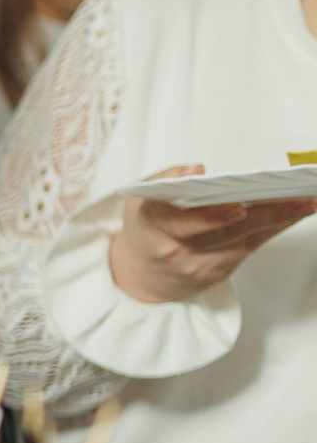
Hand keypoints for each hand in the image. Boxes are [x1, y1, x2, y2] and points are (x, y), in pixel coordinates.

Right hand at [109, 164, 314, 304]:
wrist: (143, 272)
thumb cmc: (149, 225)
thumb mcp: (142, 196)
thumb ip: (166, 178)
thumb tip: (197, 170)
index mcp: (149, 223)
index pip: (178, 222)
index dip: (209, 217)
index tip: (237, 207)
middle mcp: (172, 249)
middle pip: (221, 233)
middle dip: (261, 216)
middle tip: (295, 200)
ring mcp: (195, 265)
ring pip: (242, 241)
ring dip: (277, 221)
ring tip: (306, 202)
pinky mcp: (215, 273)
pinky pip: (249, 248)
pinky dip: (273, 229)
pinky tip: (294, 214)